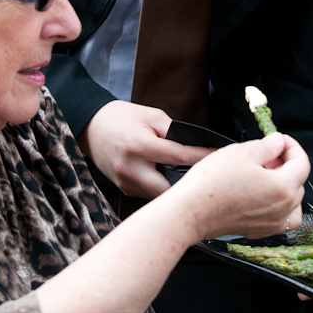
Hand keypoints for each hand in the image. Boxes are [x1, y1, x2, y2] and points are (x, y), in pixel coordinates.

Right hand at [80, 101, 216, 197]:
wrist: (90, 127)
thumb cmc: (123, 118)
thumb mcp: (151, 116)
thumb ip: (174, 133)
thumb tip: (198, 149)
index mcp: (139, 145)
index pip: (179, 156)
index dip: (203, 157)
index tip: (222, 156)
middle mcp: (131, 168)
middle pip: (171, 189)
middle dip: (192, 185)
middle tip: (212, 178)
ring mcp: (126, 182)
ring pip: (161, 195)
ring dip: (179, 190)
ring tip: (199, 180)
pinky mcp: (124, 190)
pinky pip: (151, 194)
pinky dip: (165, 189)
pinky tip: (177, 181)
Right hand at [168, 135, 308, 239]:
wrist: (191, 212)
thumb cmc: (213, 182)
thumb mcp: (242, 152)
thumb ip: (267, 146)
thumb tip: (278, 143)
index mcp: (283, 187)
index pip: (302, 163)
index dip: (292, 147)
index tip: (280, 140)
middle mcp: (283, 208)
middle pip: (298, 182)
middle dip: (286, 164)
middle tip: (267, 154)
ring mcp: (272, 223)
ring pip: (293, 203)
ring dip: (286, 186)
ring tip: (267, 176)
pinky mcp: (260, 231)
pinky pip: (282, 219)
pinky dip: (281, 207)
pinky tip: (264, 196)